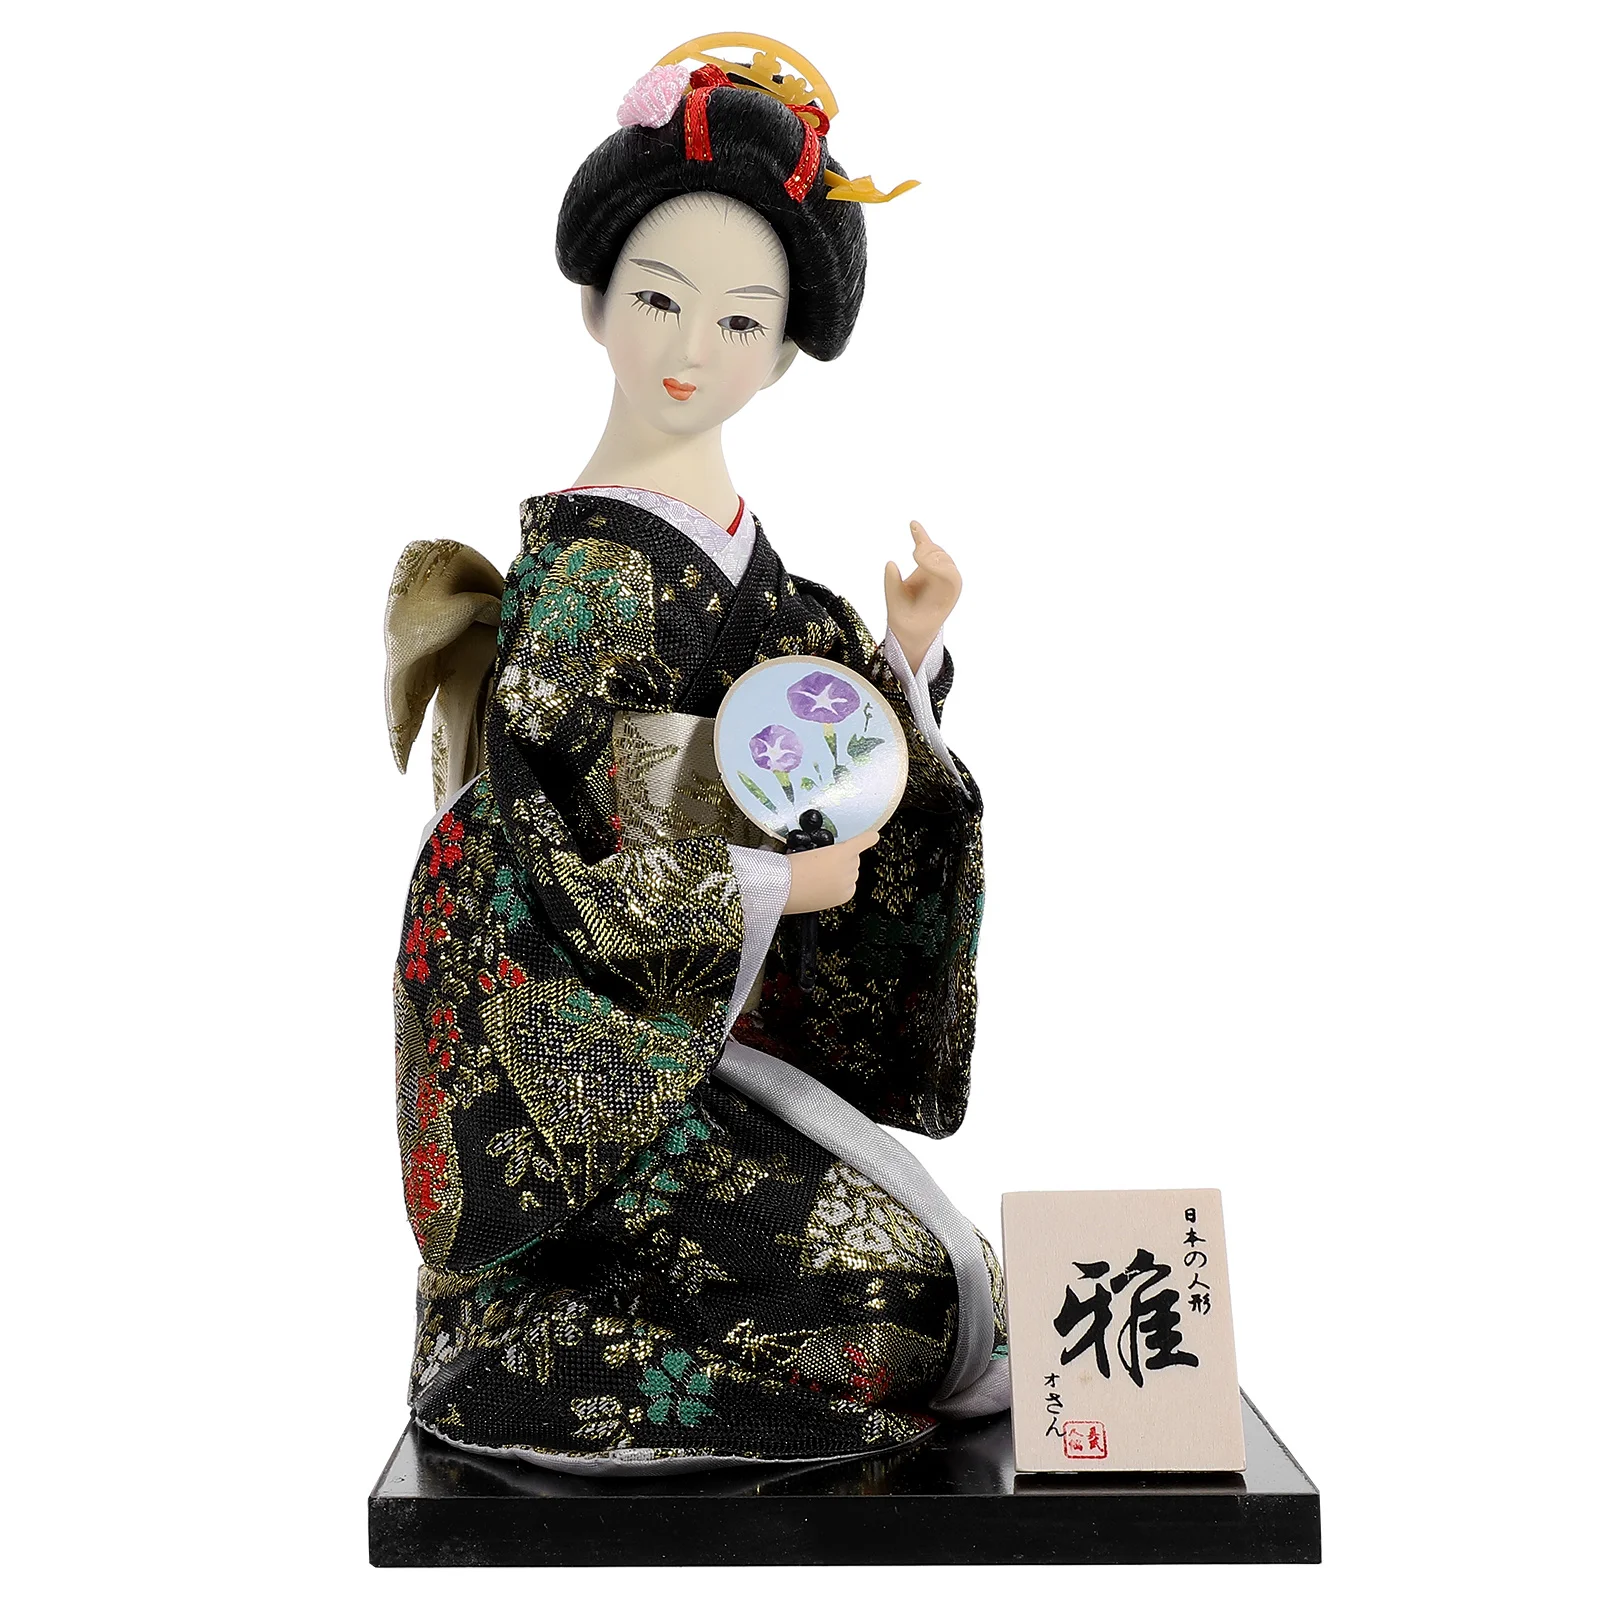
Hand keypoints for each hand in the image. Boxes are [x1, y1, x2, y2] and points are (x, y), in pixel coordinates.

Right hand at [781, 829, 879, 913]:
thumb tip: (829, 855)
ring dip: (840, 873)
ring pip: (851, 873)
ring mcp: (848, 883)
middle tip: (821, 864)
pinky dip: (840, 885)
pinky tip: (824, 884)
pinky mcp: (844, 896)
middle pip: (853, 859)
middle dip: (843, 859)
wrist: (781, 890)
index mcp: (841, 851)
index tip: (874, 835)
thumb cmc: (789, 868)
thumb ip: (825, 850)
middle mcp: (848, 867)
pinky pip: (848, 887)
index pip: (861, 842)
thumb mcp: (805, 849)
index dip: (868, 838)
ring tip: (818, 876)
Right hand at [884, 521, 961, 675]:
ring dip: (925, 547)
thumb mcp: (897, 607)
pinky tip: (913, 524)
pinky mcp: (929, 564)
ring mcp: (940, 570)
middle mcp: (948, 581)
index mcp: (948, 594)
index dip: (935, 564)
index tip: (917, 557)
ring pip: (935, 551)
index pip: (949, 574)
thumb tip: (890, 564)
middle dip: (929, 555)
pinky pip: (926, 546)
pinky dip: (919, 535)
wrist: (913, 626)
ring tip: (916, 550)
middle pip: (942, 560)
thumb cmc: (908, 620)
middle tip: (915, 554)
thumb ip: (893, 587)